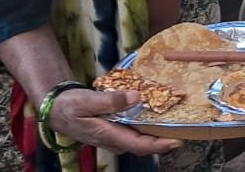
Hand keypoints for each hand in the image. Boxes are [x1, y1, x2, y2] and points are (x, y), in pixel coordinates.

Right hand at [48, 89, 181, 155]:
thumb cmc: (70, 106)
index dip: (160, 145)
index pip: (140, 146)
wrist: (57, 109)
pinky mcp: (116, 129)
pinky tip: (159, 114)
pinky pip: (136, 130)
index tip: (179, 140)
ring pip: (142, 138)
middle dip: (166, 138)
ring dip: (159, 131)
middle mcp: (115, 139)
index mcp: (108, 135)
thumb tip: (135, 97)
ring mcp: (116, 136)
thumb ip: (110, 101)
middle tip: (187, 127)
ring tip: (179, 120)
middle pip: (145, 144)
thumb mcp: (86, 101)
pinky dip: (149, 124)